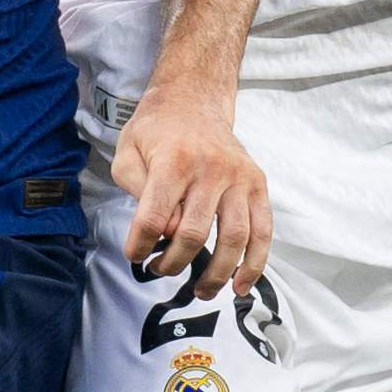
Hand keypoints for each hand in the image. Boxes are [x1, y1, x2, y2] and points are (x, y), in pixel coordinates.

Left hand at [110, 81, 269, 298]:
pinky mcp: (257, 183)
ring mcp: (239, 177)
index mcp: (174, 160)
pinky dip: (254, 263)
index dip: (140, 245)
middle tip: (159, 270)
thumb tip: (164, 231)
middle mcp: (211, 168)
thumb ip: (137, 192)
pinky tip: (241, 285)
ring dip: (216, 273)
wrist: (193, 100)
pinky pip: (263, 230)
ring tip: (200, 290)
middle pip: (193, 233)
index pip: (155, 217)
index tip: (135, 255)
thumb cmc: (156, 131)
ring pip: (233, 237)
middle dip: (172, 263)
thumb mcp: (127, 152)